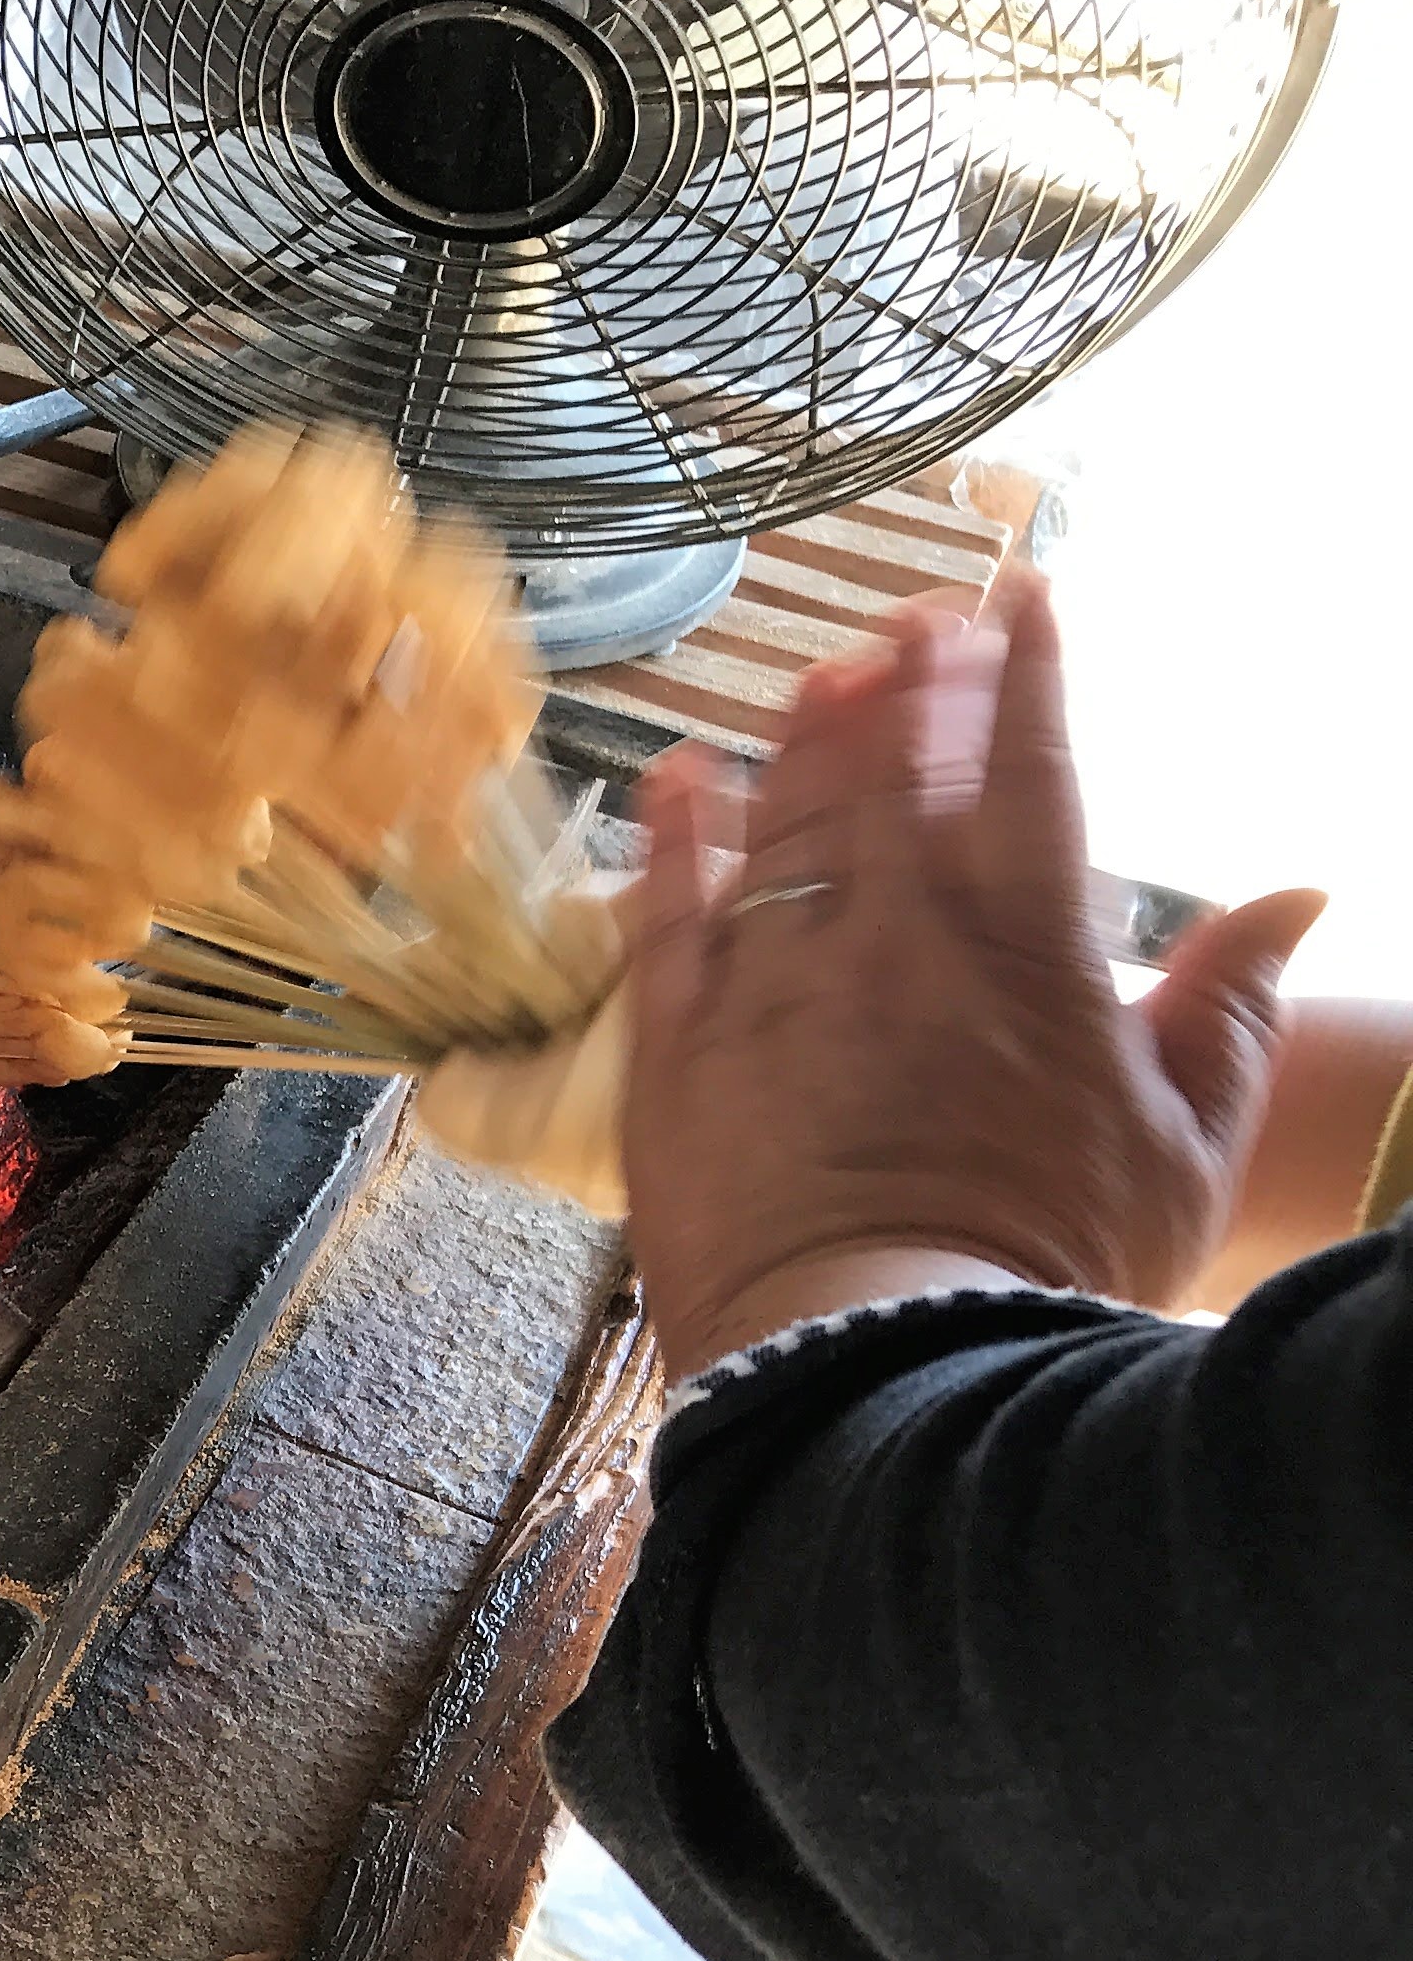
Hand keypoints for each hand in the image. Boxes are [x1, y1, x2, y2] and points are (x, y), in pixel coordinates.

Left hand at [619, 576, 1326, 1376]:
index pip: (1026, 766)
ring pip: (787, 823)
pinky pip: (666, 913)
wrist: (879, 1359)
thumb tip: (1294, 897)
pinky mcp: (680, 1049)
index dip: (1022, 671)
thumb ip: (1231, 1008)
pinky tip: (678, 778)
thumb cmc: (1043, 1262)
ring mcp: (776, 987)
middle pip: (898, 772)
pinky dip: (674, 837)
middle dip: (911, 683)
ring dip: (806, 737)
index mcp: (1027, 947)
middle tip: (915, 622)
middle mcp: (894, 939)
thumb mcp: (1183, 1142)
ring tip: (824, 677)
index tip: (1017, 601)